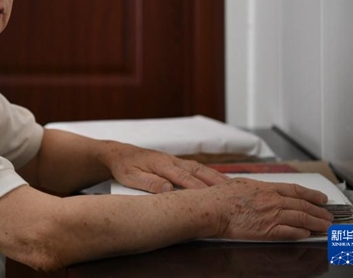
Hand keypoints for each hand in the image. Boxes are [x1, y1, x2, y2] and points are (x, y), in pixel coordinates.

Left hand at [102, 142, 228, 192]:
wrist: (120, 154)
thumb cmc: (124, 167)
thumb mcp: (131, 177)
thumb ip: (148, 182)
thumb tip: (167, 189)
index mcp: (161, 164)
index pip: (184, 178)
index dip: (199, 188)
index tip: (213, 198)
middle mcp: (171, 160)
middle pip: (197, 171)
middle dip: (215, 181)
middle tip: (233, 192)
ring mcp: (175, 160)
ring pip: (199, 168)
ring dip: (215, 176)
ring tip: (232, 187)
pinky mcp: (176, 162)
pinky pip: (196, 168)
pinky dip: (210, 173)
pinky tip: (219, 181)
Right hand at [205, 178, 332, 240]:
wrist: (213, 208)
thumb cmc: (221, 196)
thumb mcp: (241, 184)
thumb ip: (256, 188)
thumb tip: (262, 190)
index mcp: (266, 188)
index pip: (296, 190)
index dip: (311, 194)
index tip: (321, 198)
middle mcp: (273, 200)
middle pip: (303, 205)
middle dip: (319, 211)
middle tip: (328, 215)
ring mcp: (272, 215)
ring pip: (301, 218)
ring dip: (316, 223)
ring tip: (325, 227)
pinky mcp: (268, 230)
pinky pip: (290, 232)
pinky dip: (301, 232)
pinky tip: (307, 234)